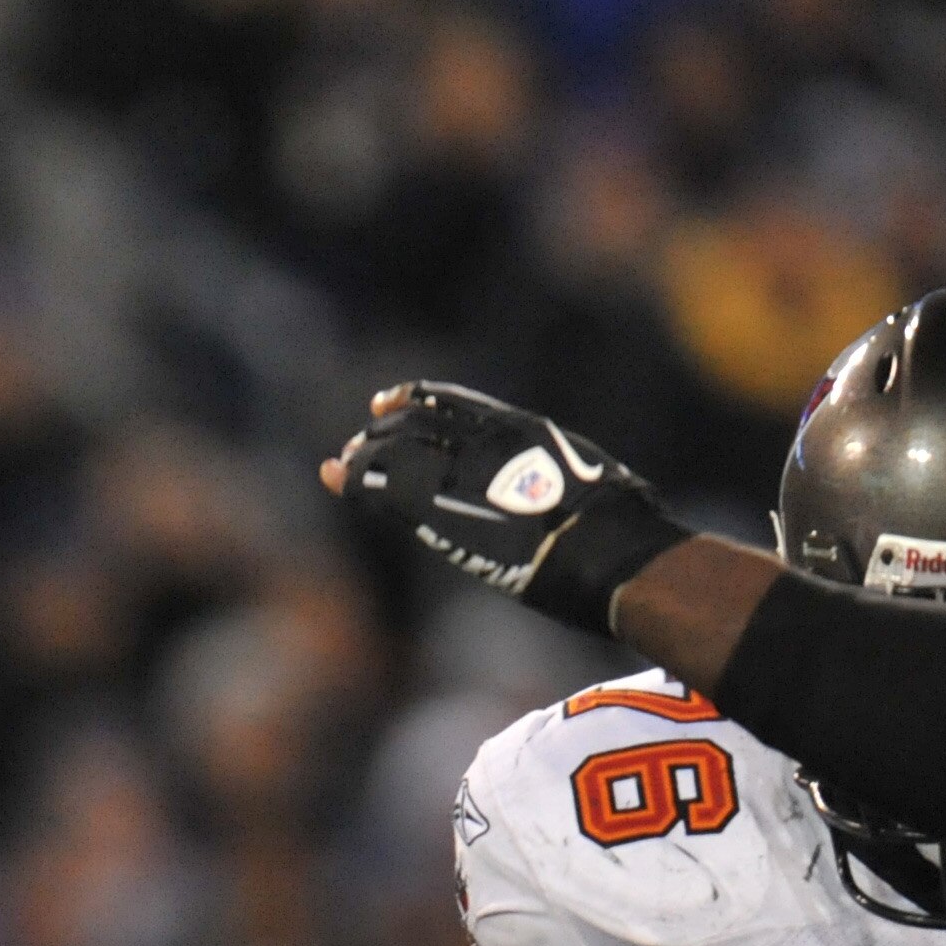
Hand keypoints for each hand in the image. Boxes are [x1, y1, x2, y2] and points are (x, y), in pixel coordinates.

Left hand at [325, 382, 691, 638]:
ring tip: (345, 464)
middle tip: (359, 444)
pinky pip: (382, 487)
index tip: (387, 401)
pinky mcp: (438, 511)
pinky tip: (336, 476)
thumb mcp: (582, 473)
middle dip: (382, 434)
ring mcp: (457, 473)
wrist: (599, 546)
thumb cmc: (609, 520)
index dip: (414, 399)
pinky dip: (354, 479)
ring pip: (391, 450)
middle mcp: (480, 441)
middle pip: (413, 424)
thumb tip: (557, 478)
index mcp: (516, 427)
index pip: (450, 402)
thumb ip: (552, 468)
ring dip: (363, 456)